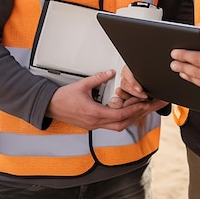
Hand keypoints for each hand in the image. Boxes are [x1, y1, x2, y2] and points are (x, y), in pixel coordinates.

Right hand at [46, 70, 164, 130]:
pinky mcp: (92, 125)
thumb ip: (98, 78)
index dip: (133, 109)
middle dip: (138, 115)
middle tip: (150, 107)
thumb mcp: (82, 84)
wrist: (49, 106)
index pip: (119, 114)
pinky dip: (121, 119)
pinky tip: (127, 112)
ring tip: (142, 109)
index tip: (144, 104)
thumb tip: (110, 73)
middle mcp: (95, 122)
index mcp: (94, 113)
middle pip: (122, 123)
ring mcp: (94, 125)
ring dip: (130, 118)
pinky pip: (111, 125)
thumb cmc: (63, 98)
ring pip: (118, 126)